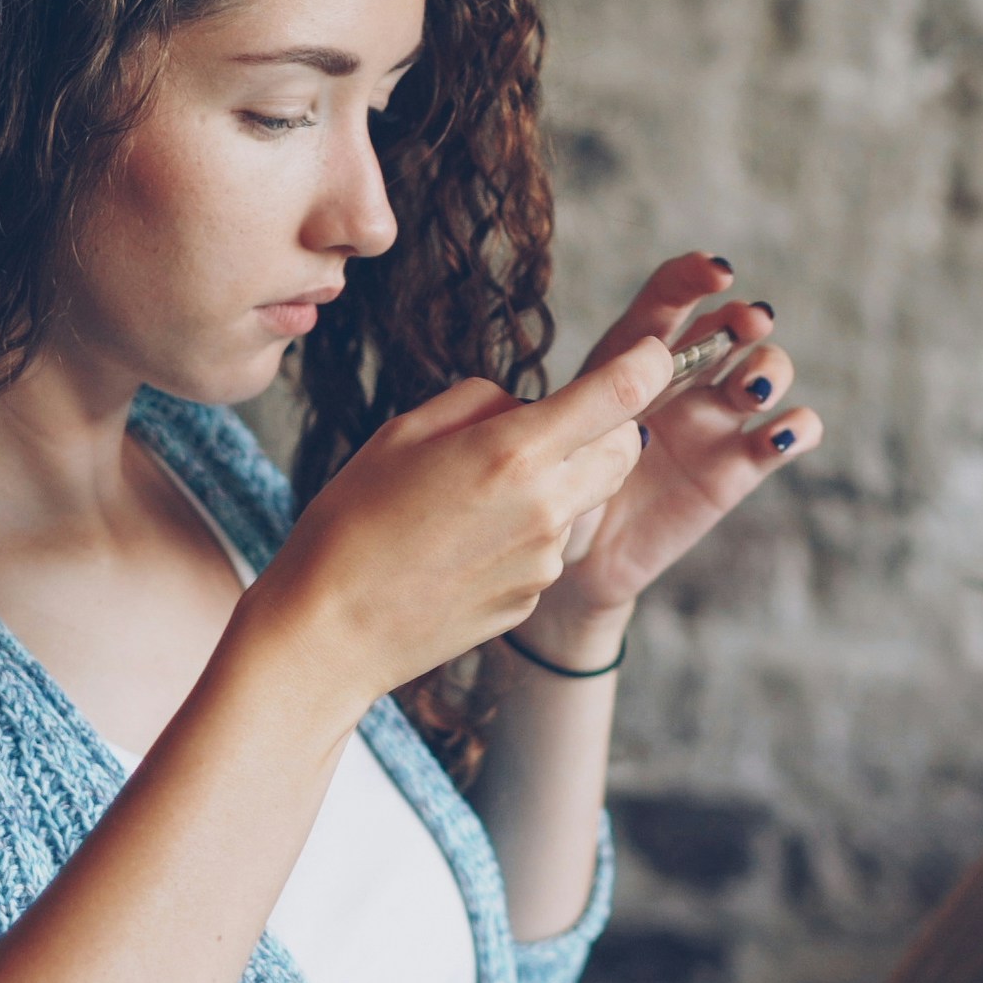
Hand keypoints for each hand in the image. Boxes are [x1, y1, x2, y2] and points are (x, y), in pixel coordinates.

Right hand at [244, 344, 662, 714]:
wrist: (330, 629)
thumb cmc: (353, 521)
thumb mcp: (405, 432)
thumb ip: (481, 403)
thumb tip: (526, 407)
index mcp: (514, 452)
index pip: (618, 395)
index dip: (646, 365)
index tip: (652, 353)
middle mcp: (546, 507)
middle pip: (624, 451)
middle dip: (607, 428)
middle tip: (554, 425)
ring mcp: (545, 561)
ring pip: (583, 499)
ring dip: (555, 484)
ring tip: (470, 500)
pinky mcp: (533, 597)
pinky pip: (548, 546)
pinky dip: (525, 533)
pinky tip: (462, 547)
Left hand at [535, 253, 824, 626]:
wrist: (580, 557)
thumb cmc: (560, 491)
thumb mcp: (564, 442)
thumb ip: (599, 408)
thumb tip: (646, 376)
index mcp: (632, 358)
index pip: (667, 301)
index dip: (694, 277)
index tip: (717, 273)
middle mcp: (682, 381)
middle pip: (730, 326)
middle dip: (746, 318)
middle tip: (746, 326)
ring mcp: (717, 421)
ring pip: (767, 371)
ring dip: (770, 370)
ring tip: (751, 393)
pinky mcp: (741, 466)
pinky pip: (789, 434)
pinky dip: (799, 427)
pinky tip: (780, 436)